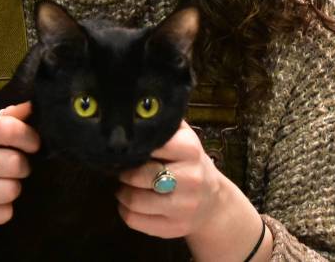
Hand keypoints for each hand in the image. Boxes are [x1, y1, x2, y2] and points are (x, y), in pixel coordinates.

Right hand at [0, 101, 39, 232]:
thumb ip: (3, 119)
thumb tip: (31, 106)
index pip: (6, 129)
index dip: (28, 137)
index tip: (33, 143)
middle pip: (14, 163)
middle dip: (23, 165)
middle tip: (16, 166)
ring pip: (11, 190)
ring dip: (13, 187)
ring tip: (2, 183)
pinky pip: (3, 214)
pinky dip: (4, 208)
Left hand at [114, 119, 224, 238]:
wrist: (213, 203)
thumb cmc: (190, 163)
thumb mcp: (184, 138)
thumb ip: (165, 123)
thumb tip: (135, 107)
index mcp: (190, 150)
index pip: (152, 143)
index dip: (134, 145)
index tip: (126, 146)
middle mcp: (190, 178)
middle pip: (139, 175)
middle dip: (124, 172)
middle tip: (121, 168)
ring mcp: (183, 207)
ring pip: (134, 200)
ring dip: (122, 193)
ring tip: (123, 186)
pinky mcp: (173, 228)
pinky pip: (134, 220)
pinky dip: (125, 210)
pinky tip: (129, 203)